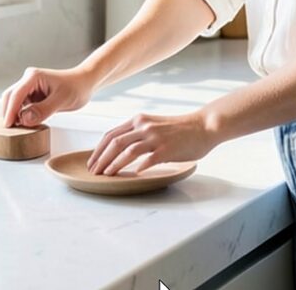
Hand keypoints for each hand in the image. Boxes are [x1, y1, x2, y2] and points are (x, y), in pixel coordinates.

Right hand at [1, 66, 93, 127]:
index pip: (16, 94)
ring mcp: (29, 86)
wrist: (84, 83)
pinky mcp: (32, 94)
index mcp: (34, 76)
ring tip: (18, 129)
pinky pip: (21, 105)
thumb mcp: (62, 100)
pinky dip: (21, 114)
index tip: (8, 125)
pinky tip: (25, 124)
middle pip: (10, 96)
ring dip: (14, 114)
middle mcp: (28, 79)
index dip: (10, 111)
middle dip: (9, 112)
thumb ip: (43, 110)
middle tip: (11, 130)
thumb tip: (24, 119)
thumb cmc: (76, 88)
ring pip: (14, 101)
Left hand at [86, 110, 215, 175]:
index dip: (98, 149)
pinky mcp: (166, 149)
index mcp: (138, 120)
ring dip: (114, 164)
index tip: (92, 162)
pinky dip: (137, 168)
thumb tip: (122, 150)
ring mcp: (154, 137)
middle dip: (101, 158)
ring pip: (127, 151)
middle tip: (93, 171)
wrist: (203, 126)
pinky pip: (147, 160)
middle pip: (114, 142)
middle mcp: (143, 126)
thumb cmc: (179, 129)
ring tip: (106, 175)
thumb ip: (139, 133)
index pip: (110, 134)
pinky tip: (132, 176)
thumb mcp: (154, 125)